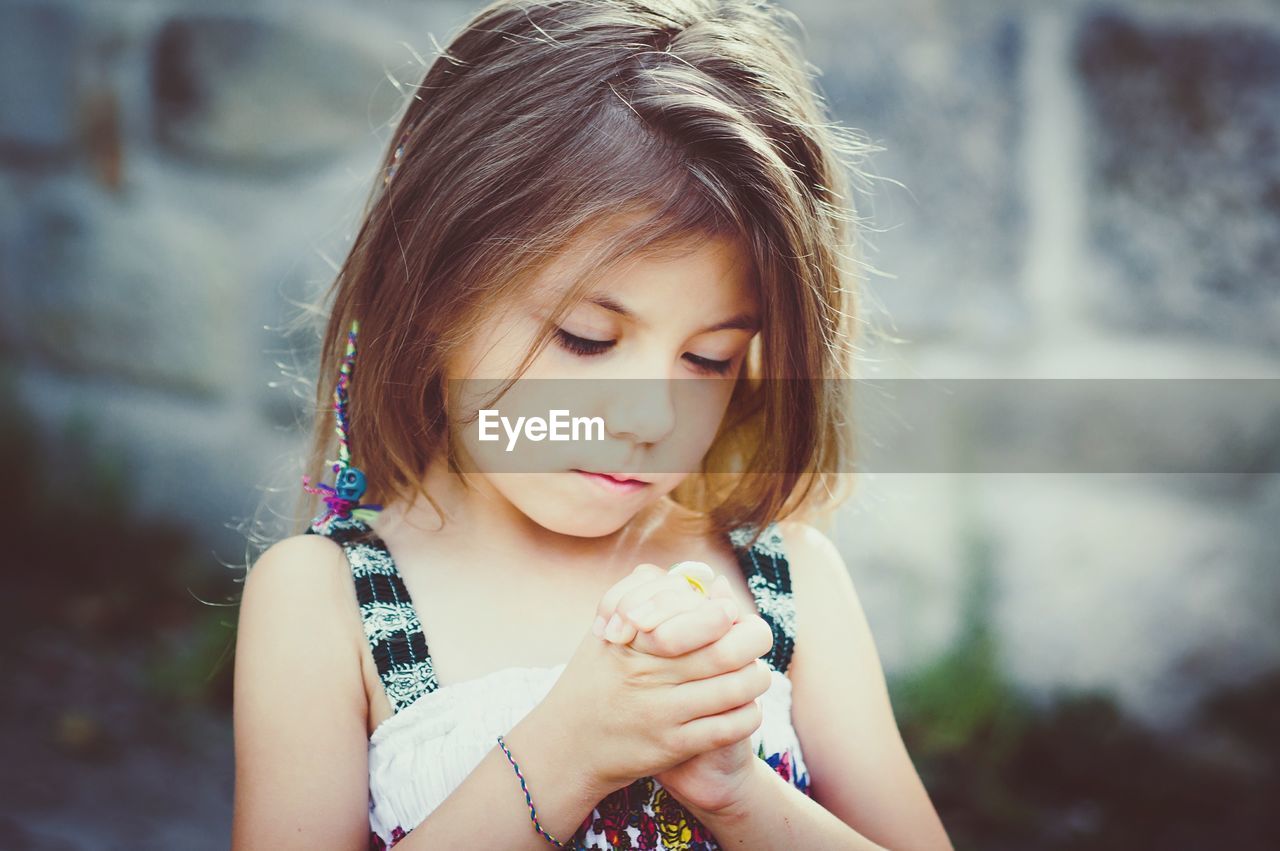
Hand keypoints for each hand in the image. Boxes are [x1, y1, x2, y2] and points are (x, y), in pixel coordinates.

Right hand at [595, 565, 773, 814]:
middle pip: (724, 651)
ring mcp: (661, 712)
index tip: (731, 612)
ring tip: (755, 673)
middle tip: (758, 638)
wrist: (567, 747)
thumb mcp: (606, 632)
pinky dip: (749, 714)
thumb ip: (645, 595)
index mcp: (634, 641)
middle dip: (752, 640)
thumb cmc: (592, 680)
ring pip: (735, 689)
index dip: (723, 613)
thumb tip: (702, 577)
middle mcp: (648, 674)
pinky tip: (746, 706)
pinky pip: (729, 727)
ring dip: (756, 678)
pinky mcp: (673, 746)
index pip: (693, 616)